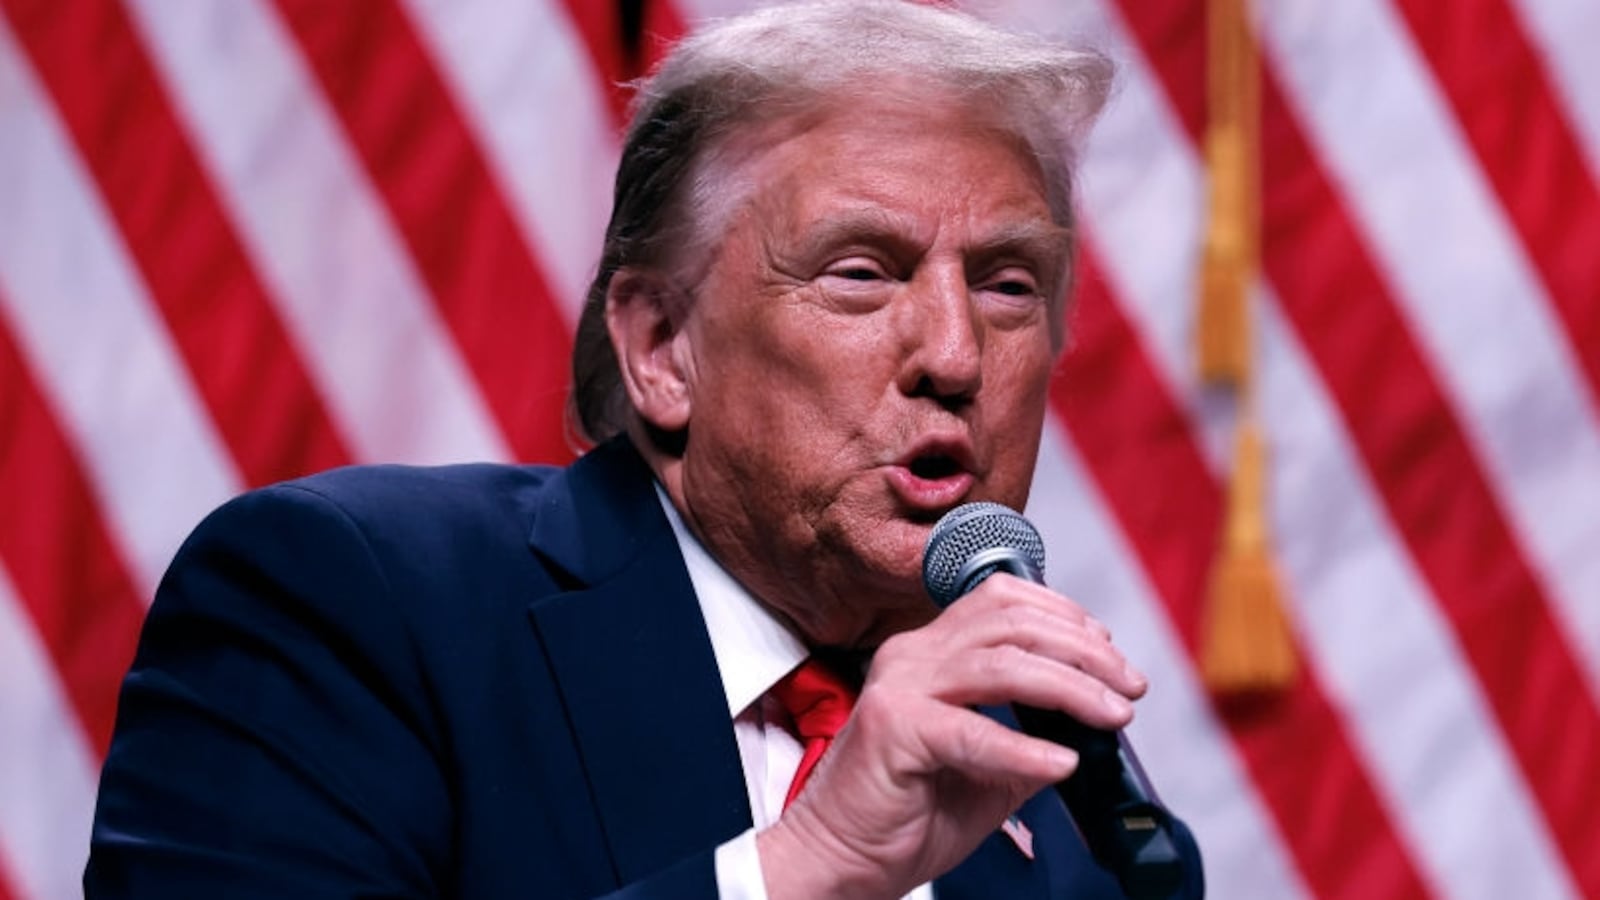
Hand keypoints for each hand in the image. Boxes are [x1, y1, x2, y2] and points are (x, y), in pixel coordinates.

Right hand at [755, 574, 1147, 899]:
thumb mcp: (988, 769)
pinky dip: (1024, 748)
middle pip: (1012, 623)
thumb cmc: (904, 815)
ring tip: (1110, 715)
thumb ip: (1031, 737)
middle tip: (1129, 686)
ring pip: (1002, 663)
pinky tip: (1060, 763)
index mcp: (930, 652)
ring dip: (1070, 687)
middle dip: (1085, 651)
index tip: (1111, 654)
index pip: (1004, 601)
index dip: (1066, 617)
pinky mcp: (894, 729)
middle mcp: (912, 656)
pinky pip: (972, 731)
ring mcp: (900, 687)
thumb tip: (1093, 726)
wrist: (841, 859)